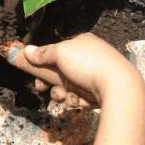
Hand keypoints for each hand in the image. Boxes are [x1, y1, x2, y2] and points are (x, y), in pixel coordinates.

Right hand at [7, 32, 144, 108]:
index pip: (57, 51)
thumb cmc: (88, 64)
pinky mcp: (101, 92)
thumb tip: (26, 50)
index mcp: (82, 42)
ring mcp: (96, 75)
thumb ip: (42, 53)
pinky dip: (77, 100)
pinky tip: (79, 101)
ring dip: (62, 93)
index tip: (33, 73)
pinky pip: (81, 96)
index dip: (43, 62)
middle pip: (61, 71)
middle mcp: (89, 57)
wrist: (118, 87)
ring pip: (69, 86)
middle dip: (50, 82)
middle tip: (41, 89)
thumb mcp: (60, 53)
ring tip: (65, 97)